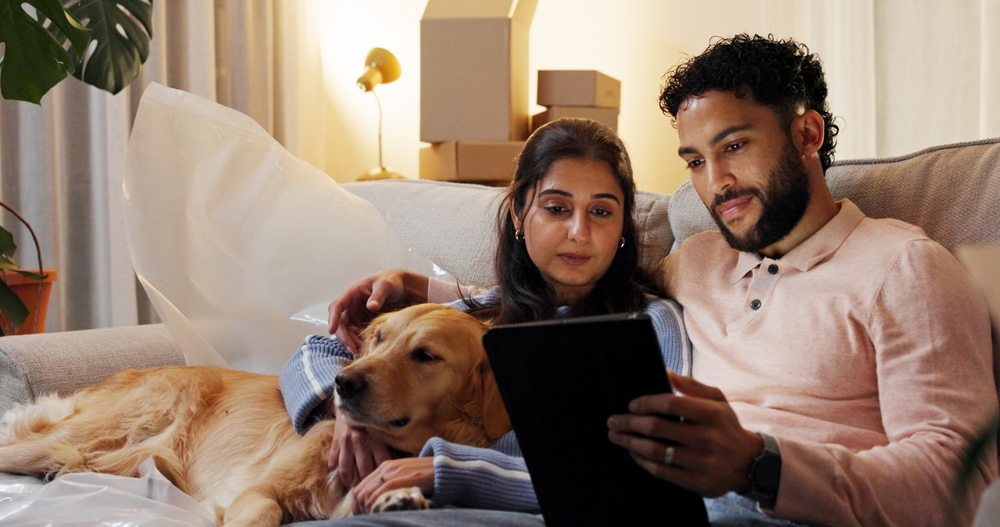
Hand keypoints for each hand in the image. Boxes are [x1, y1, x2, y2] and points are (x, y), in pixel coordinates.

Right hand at [327, 270, 428, 350]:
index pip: (336, 306)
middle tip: (351, 348)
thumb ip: (378, 295)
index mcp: (351, 293)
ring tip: (360, 351)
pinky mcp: (362, 323)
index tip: (331, 330)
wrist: (401, 287)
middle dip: (343, 336)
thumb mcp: (386, 285)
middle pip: (339, 323)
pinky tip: (366, 348)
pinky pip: (356, 334)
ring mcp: (355, 315)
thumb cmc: (391, 281)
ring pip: (346, 331)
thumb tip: (371, 307)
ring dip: (350, 341)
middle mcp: (350, 305)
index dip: (333, 318)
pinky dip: (358, 342)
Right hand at [329, 405, 390, 486]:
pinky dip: (334, 470)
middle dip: (367, 482)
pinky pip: (333, 460)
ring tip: (351, 487)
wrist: (351, 401)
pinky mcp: (335, 442)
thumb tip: (405, 459)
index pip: (382, 460)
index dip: (384, 474)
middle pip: (364, 468)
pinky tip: (337, 476)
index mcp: (375, 437)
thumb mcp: (382, 428)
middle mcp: (360, 440)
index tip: (385, 484)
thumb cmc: (371, 418)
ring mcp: (346, 442)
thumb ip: (390, 442)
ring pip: (346, 468)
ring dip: (348, 480)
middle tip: (369, 491)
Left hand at [352, 457, 433, 513]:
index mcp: (384, 467)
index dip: (358, 504)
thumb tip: (376, 500)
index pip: (360, 487)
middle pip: (360, 492)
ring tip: (373, 516)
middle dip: (360, 509)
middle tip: (366, 517)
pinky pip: (381, 492)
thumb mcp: (403, 476)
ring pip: (368, 493)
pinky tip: (381, 511)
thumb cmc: (424, 474)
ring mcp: (393, 472)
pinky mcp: (402, 478)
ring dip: (367, 509)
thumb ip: (390, 483)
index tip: (363, 514)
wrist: (443, 467)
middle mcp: (385, 468)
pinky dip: (377, 504)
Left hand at [606, 370, 763, 496]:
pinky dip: (643, 461)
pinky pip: (662, 471)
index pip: (671, 404)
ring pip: (656, 451)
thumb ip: (692, 386)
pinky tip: (634, 453)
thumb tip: (665, 372)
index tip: (632, 405)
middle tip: (613, 421)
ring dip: (630, 443)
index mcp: (711, 413)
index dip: (646, 403)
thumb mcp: (717, 400)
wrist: (750, 463)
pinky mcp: (698, 482)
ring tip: (616, 437)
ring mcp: (703, 462)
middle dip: (629, 423)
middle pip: (658, 429)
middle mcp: (708, 438)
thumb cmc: (726, 426)